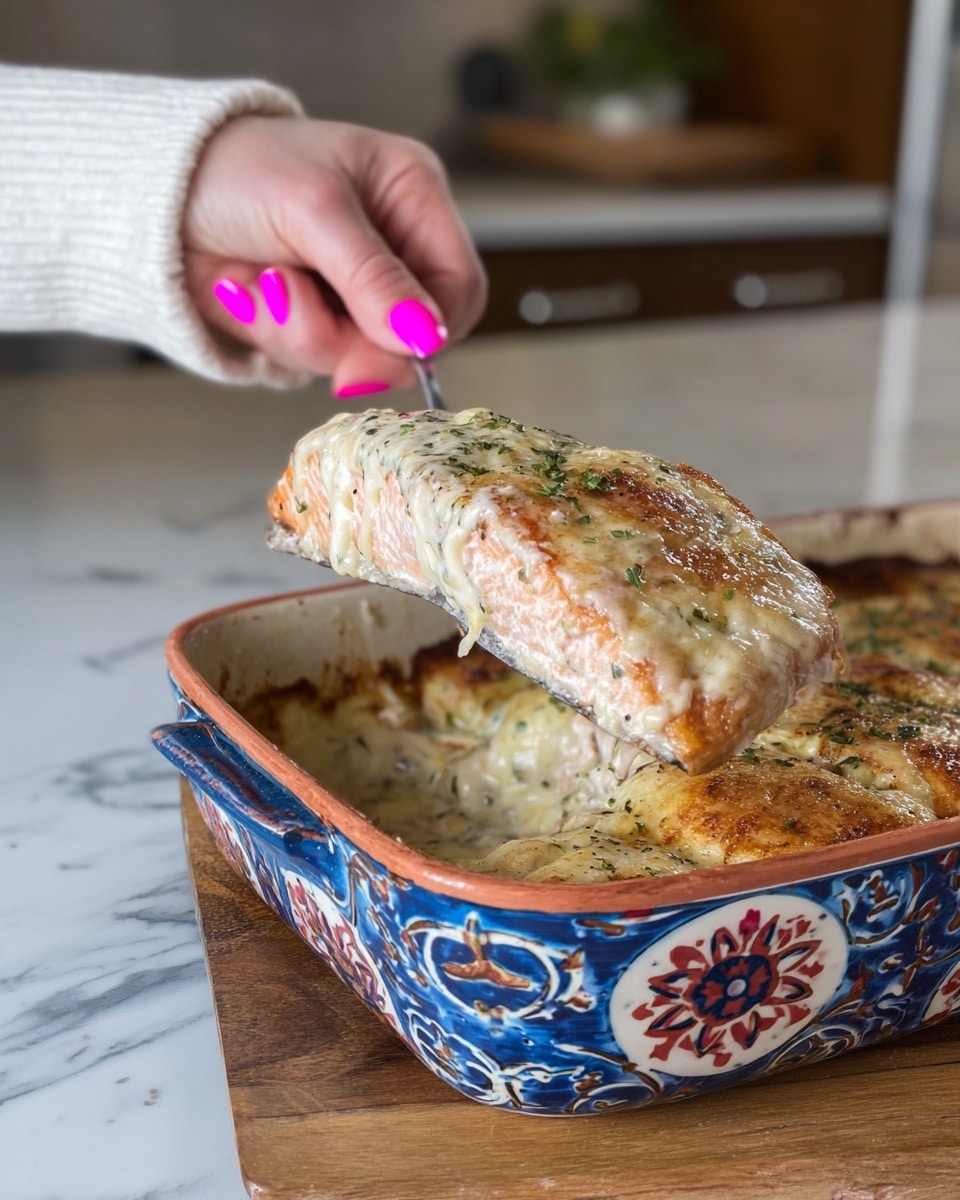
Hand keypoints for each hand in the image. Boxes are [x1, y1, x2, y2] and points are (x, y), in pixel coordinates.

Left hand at [183, 116, 486, 394]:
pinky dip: (279, 336)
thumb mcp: (313, 212)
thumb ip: (373, 279)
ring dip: (303, 332)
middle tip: (297, 311)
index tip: (387, 348)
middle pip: (413, 336)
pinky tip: (252, 292)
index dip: (430, 328)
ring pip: (362, 357)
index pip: (459, 286)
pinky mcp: (314, 321)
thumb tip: (425, 338)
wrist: (149, 197)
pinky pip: (318, 362)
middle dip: (353, 337)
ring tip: (264, 282)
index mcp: (411, 196)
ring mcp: (350, 291)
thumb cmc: (233, 170)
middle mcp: (390, 247)